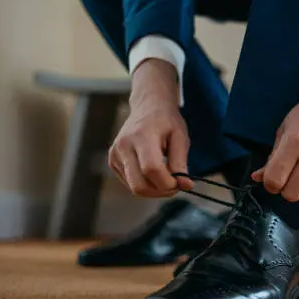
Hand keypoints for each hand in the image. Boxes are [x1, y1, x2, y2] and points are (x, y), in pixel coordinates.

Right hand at [108, 59, 192, 196]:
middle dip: (160, 191)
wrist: (148, 107)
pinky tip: (154, 172)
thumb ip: (181, 163)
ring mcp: (115, 154)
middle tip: (174, 185)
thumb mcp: (180, 138)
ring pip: (134, 188)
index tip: (180, 182)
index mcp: (141, 136)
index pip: (152, 169)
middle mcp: (123, 146)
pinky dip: (145, 184)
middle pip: (139, 185)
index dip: (168, 182)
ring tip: (166, 177)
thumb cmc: (166, 122)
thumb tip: (185, 186)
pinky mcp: (113, 161)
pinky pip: (130, 184)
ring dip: (154, 190)